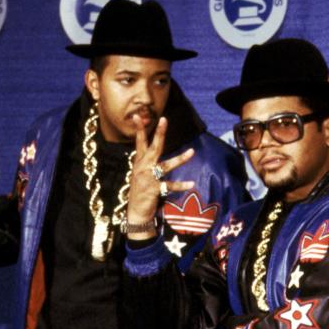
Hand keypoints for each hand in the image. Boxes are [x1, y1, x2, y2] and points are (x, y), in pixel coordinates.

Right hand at [126, 115, 194, 238]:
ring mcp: (148, 178)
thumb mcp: (140, 174)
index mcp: (139, 163)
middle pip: (153, 147)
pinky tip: (191, 184)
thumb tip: (150, 149)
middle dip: (159, 133)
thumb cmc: (140, 192)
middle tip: (164, 119)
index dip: (139, 129)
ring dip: (180, 159)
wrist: (136, 212)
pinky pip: (170, 186)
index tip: (137, 116)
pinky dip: (181, 185)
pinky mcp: (154, 189)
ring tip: (192, 152)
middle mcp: (143, 168)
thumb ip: (145, 162)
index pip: (139, 143)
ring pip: (166, 165)